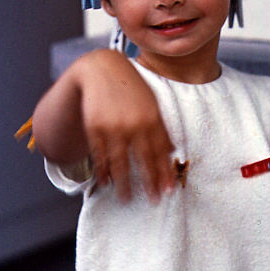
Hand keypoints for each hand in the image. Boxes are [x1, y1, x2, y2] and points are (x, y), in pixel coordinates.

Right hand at [33, 49, 174, 202]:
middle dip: (150, 182)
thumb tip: (174, 151)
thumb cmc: (131, 88)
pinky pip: (100, 155)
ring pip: (120, 162)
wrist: (102, 69)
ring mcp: (114, 127)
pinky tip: (106, 182)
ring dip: (124, 183)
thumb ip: (162, 127)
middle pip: (144, 160)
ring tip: (127, 199)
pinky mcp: (95, 128)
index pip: (161, 152)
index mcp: (152, 118)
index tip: (169, 190)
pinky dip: (103, 170)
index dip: (165, 172)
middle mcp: (135, 124)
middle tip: (154, 201)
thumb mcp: (151, 103)